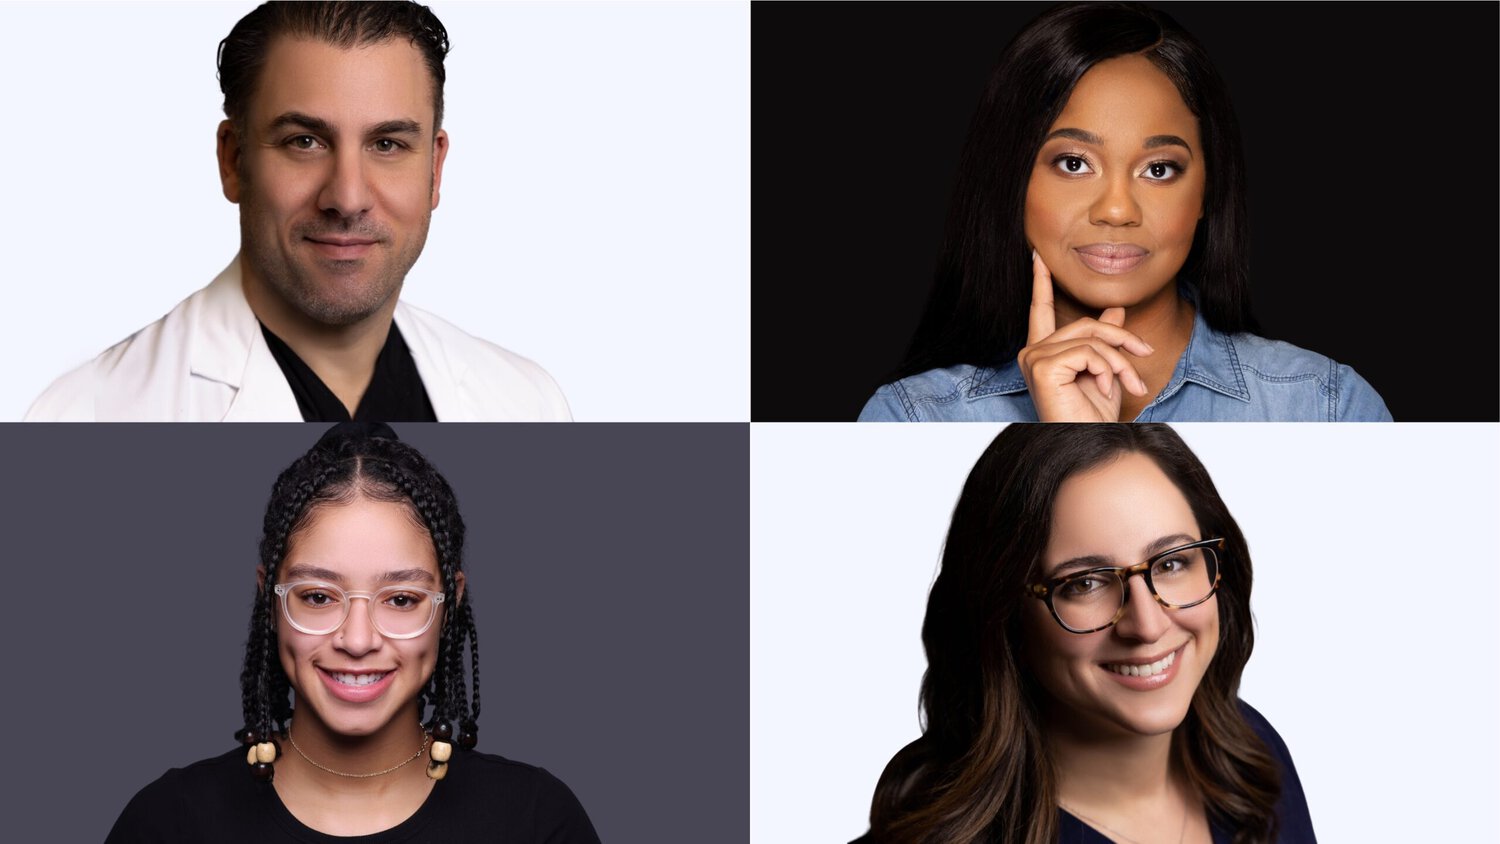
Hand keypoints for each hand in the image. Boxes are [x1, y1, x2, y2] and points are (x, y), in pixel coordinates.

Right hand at [1017, 250, 1153, 421]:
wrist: (1093, 444)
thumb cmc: (1094, 418)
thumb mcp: (1106, 371)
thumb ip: (1105, 340)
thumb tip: (1115, 311)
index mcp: (1043, 353)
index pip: (1040, 309)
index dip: (1040, 282)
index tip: (1038, 256)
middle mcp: (1032, 353)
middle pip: (1084, 325)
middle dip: (1121, 338)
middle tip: (1146, 352)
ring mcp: (1034, 359)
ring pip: (1091, 339)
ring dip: (1121, 360)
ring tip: (1132, 384)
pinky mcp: (1042, 368)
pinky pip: (1088, 352)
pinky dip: (1107, 369)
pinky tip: (1107, 387)